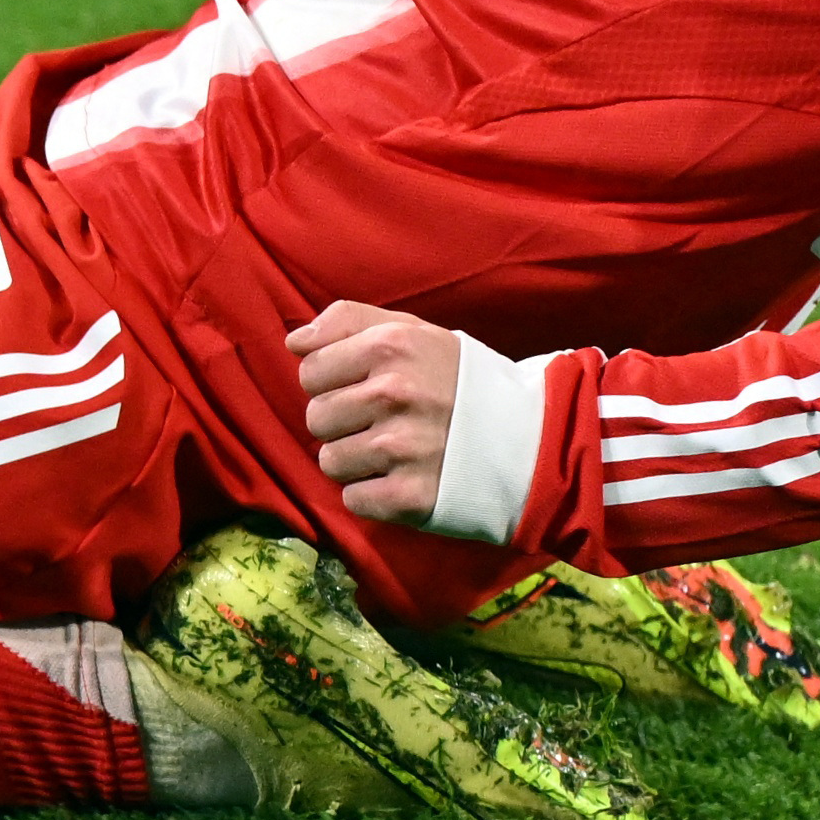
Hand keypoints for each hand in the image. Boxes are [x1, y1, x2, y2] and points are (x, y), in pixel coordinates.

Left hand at [287, 300, 460, 525]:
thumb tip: (294, 342)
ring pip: (330, 461)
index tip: (362, 386)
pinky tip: (403, 477)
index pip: (311, 370)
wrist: (525, 437)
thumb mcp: (412, 331)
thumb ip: (349, 321)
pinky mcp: (408, 496)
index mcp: (391, 346)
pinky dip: (373, 493)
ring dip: (355, 460)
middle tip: (381, 420)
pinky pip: (354, 498)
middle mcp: (393, 393)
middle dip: (342, 421)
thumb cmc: (456, 379)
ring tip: (394, 450)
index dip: (332, 381)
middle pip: (316, 417)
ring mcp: (401, 447)